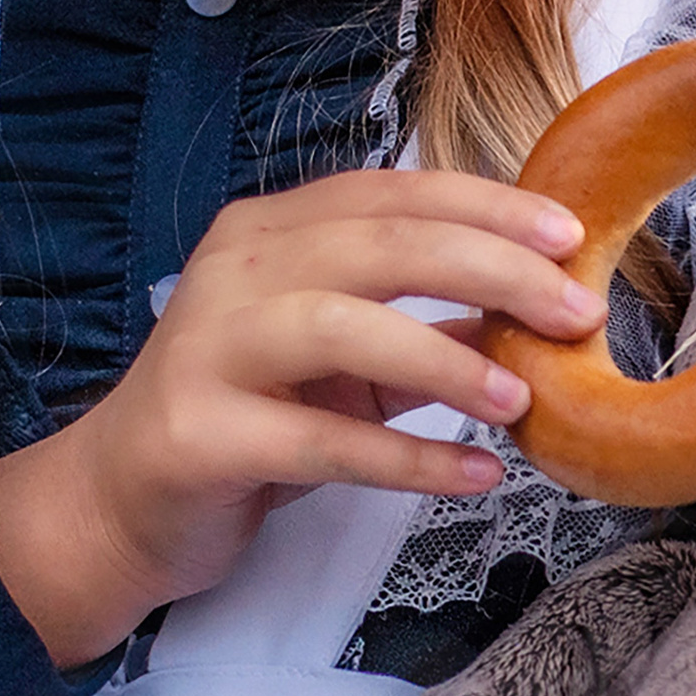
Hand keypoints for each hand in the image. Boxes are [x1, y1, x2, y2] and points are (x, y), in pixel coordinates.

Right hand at [0, 168, 604, 664]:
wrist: (118, 501)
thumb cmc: (244, 414)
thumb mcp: (339, 356)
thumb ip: (421, 322)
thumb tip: (535, 309)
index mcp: (268, 232)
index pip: (389, 194)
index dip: (486, 207)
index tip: (569, 235)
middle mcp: (234, 272)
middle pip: (377, 245)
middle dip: (492, 268)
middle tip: (576, 310)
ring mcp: (210, 349)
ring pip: (341, 328)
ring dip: (446, 360)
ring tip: (522, 398)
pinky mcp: (202, 434)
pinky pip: (323, 441)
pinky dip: (410, 458)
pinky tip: (476, 475)